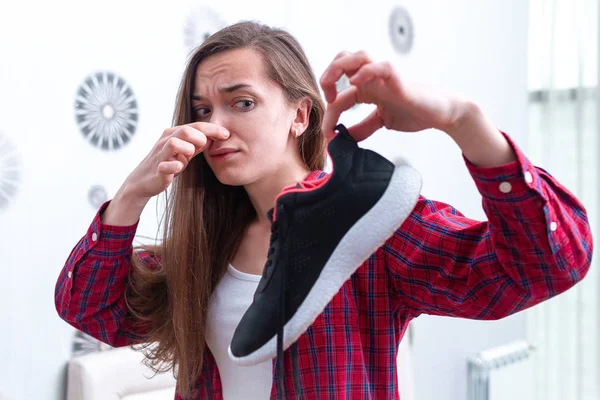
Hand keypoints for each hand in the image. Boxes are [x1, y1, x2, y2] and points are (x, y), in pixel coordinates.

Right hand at [121, 122, 229, 201]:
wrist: (144, 180)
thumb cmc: (167, 163)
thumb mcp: (185, 151)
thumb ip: (198, 144)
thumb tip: (215, 137)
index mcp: (174, 134)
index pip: (195, 126)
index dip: (212, 129)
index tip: (227, 134)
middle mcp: (166, 141)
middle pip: (185, 130)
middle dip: (200, 136)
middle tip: (207, 145)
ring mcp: (161, 155)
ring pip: (173, 143)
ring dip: (187, 148)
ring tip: (191, 155)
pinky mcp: (158, 170)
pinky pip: (165, 166)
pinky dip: (173, 166)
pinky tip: (179, 167)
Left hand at [320, 51, 465, 140]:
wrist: (441, 114)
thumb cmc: (413, 113)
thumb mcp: (381, 122)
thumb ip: (363, 128)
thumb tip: (343, 139)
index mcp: (367, 88)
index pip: (340, 94)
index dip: (330, 113)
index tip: (328, 134)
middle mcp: (373, 78)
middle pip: (342, 60)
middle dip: (327, 76)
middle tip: (329, 100)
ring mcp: (385, 77)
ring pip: (358, 56)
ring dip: (339, 68)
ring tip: (334, 91)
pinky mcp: (399, 80)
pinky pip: (382, 66)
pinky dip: (366, 71)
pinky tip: (355, 83)